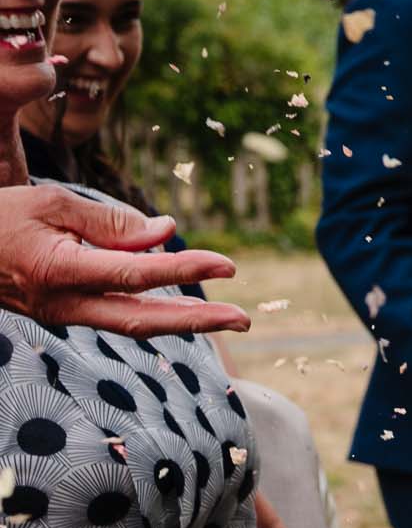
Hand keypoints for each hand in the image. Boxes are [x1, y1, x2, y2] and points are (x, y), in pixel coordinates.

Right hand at [0, 185, 246, 336]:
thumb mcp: (51, 203)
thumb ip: (111, 222)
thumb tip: (167, 232)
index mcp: (59, 271)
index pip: (136, 274)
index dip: (185, 270)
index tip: (227, 266)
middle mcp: (64, 303)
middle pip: (143, 320)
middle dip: (198, 322)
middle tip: (244, 321)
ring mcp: (63, 315)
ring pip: (132, 324)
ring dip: (181, 321)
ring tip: (225, 317)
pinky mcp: (64, 315)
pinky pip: (115, 315)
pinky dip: (152, 311)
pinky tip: (181, 305)